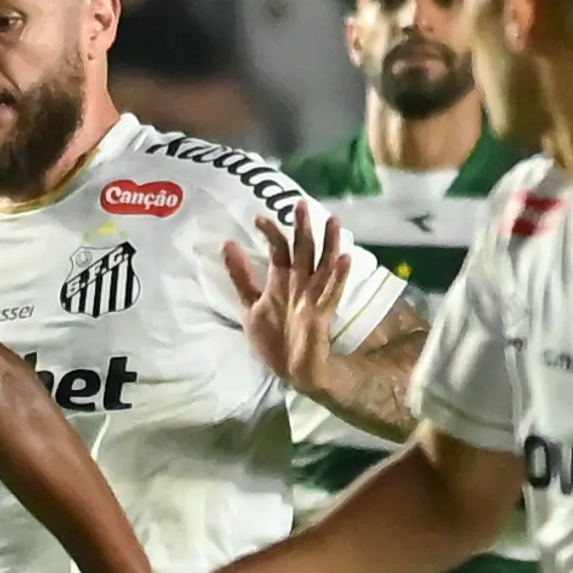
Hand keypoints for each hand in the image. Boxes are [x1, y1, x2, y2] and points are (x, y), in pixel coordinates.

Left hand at [225, 206, 352, 400]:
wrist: (290, 369)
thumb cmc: (272, 339)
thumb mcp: (249, 305)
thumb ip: (240, 276)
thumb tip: (226, 243)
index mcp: (282, 281)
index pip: (279, 250)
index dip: (271, 232)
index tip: (258, 217)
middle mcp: (300, 285)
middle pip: (304, 250)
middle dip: (303, 227)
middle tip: (301, 203)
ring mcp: (313, 298)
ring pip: (324, 265)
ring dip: (329, 244)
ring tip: (333, 221)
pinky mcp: (322, 313)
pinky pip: (333, 292)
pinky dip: (339, 277)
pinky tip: (345, 260)